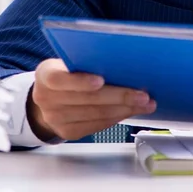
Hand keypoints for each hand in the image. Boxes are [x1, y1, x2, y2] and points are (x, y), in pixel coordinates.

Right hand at [27, 59, 155, 141]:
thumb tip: (123, 60)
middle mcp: (46, 99)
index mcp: (46, 75)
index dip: (81, 81)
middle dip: (119, 96)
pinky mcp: (68, 132)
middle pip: (86, 100)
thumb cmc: (68, 72)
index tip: (101, 80)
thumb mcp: (69, 61)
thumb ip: (87, 60)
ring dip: (124, 109)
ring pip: (95, 115)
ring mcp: (56, 119)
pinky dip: (117, 117)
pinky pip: (96, 126)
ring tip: (146, 103)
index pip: (59, 79)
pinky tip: (131, 111)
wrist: (50, 97)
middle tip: (143, 94)